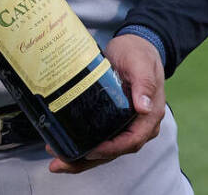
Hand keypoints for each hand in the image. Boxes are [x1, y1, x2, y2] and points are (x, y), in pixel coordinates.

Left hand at [47, 33, 165, 173]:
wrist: (135, 44)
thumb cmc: (139, 53)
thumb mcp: (141, 63)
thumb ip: (144, 83)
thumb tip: (144, 107)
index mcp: (149, 115)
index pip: (132, 140)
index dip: (111, 149)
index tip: (91, 151)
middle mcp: (139, 124)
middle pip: (115, 150)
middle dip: (88, 160)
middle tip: (61, 163)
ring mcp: (126, 124)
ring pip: (106, 149)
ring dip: (82, 159)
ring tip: (57, 161)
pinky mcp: (113, 120)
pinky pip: (100, 139)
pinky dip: (84, 147)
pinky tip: (65, 149)